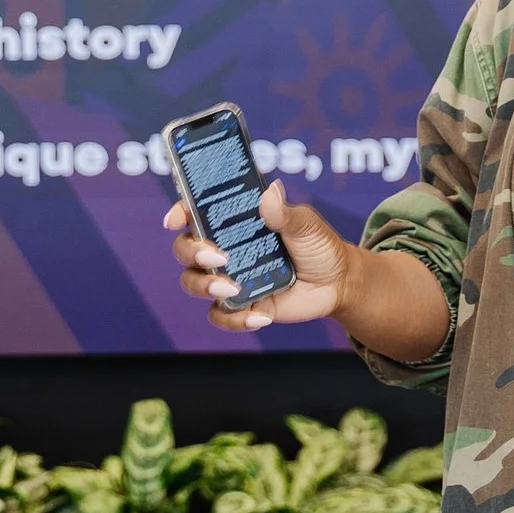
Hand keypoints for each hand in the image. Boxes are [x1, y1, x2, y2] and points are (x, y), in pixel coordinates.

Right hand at [165, 180, 353, 332]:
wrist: (337, 282)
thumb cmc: (318, 245)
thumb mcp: (306, 225)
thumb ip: (285, 213)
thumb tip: (270, 193)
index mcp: (234, 222)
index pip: (195, 213)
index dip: (180, 213)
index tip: (175, 220)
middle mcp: (224, 248)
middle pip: (185, 250)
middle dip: (192, 253)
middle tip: (216, 257)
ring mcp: (229, 278)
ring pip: (193, 283)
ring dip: (204, 286)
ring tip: (233, 289)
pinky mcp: (240, 305)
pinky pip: (220, 315)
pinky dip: (234, 319)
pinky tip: (260, 316)